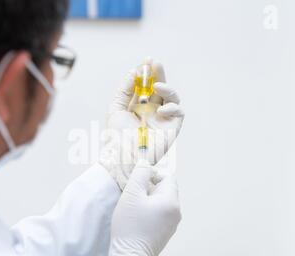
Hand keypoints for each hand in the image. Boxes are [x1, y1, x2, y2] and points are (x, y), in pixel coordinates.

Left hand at [99, 59, 184, 188]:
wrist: (124, 157)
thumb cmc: (117, 137)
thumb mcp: (116, 108)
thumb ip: (124, 90)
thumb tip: (133, 72)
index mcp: (138, 106)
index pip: (145, 85)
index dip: (147, 73)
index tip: (146, 60)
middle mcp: (152, 110)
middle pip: (159, 87)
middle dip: (159, 74)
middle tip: (155, 63)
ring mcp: (163, 118)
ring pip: (172, 96)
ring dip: (166, 87)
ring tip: (157, 86)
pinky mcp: (172, 127)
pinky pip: (178, 112)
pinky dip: (172, 107)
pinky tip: (160, 110)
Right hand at [107, 160, 181, 255]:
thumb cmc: (129, 226)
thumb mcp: (131, 194)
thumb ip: (140, 174)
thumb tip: (146, 163)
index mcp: (171, 202)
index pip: (167, 176)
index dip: (151, 173)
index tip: (136, 180)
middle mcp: (176, 213)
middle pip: (164, 188)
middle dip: (148, 186)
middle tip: (132, 193)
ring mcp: (171, 224)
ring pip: (160, 201)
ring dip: (146, 199)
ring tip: (132, 206)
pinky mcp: (164, 233)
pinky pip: (158, 213)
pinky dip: (147, 211)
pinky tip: (134, 217)